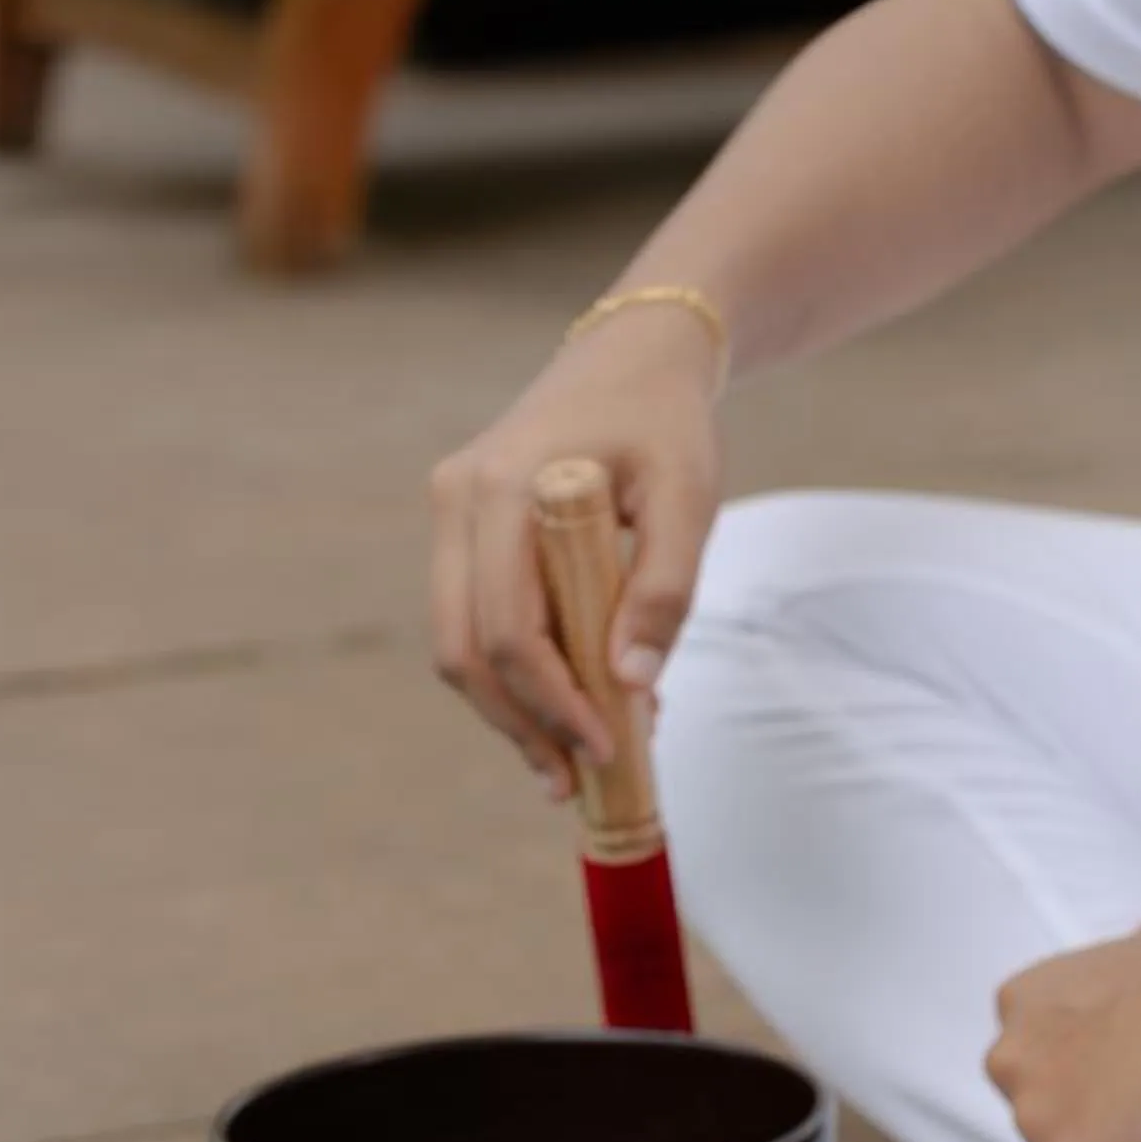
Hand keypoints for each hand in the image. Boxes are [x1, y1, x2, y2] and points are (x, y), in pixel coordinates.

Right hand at [429, 305, 724, 796]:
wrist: (635, 357)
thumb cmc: (667, 424)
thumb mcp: (689, 498)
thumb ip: (664, 590)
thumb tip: (630, 686)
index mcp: (504, 487)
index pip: (509, 627)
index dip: (553, 702)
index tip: (607, 748)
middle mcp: (458, 500)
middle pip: (465, 650)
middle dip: (520, 725)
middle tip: (573, 784)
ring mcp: (451, 515)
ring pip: (458, 646)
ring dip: (511, 712)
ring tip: (571, 761)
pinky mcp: (463, 532)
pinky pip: (475, 623)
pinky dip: (517, 676)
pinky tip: (569, 707)